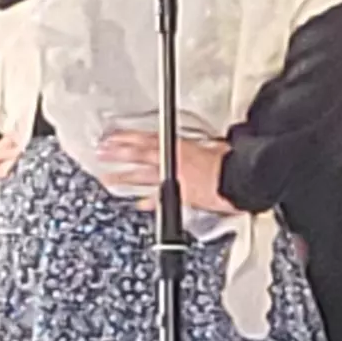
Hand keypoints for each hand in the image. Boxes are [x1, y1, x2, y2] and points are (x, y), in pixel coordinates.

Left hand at [89, 131, 236, 213]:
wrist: (240, 180)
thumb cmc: (232, 162)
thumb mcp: (216, 145)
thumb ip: (204, 146)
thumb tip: (205, 145)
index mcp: (179, 147)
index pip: (148, 139)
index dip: (128, 137)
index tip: (113, 136)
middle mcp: (172, 163)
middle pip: (139, 156)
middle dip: (118, 153)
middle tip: (101, 152)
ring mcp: (174, 181)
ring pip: (143, 177)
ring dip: (124, 177)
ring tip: (108, 177)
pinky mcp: (180, 197)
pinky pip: (160, 200)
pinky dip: (148, 202)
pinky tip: (138, 203)